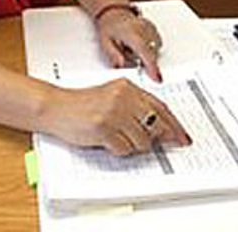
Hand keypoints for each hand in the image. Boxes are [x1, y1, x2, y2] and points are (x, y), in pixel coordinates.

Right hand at [43, 78, 190, 155]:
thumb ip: (135, 107)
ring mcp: (113, 113)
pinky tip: (109, 141)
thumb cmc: (82, 104)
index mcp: (127, 87)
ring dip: (133, 145)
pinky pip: (124, 148)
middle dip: (155, 138)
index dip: (174, 124)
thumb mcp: (111, 96)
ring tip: (118, 138)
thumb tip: (160, 127)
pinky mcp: (103, 128)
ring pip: (142, 140)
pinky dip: (120, 150)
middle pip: (155, 125)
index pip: (160, 107)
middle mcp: (122, 98)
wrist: (56, 106)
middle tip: (152, 144)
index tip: (182, 136)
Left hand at [96, 9, 164, 81]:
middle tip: (127, 51)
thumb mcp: (105, 43)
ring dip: (146, 53)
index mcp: (132, 35)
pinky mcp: (153, 28)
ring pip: (154, 48)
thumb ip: (114, 56)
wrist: (113, 11)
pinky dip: (149, 46)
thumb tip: (122, 65)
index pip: (145, 54)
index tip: (157, 79)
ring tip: (131, 46)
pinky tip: (137, 42)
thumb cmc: (109, 26)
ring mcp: (150, 28)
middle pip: (151, 54)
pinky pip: (156, 43)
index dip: (152, 68)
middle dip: (143, 60)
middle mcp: (144, 30)